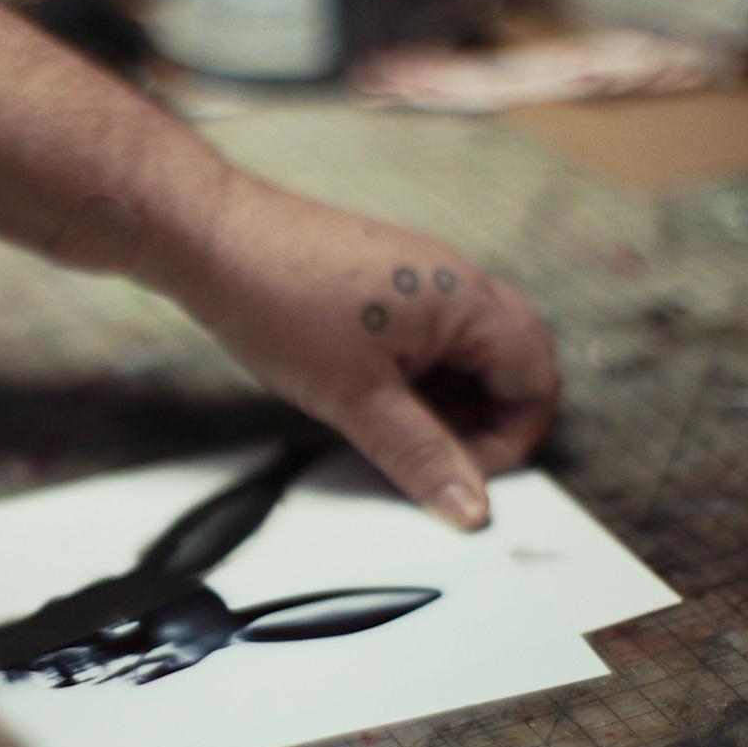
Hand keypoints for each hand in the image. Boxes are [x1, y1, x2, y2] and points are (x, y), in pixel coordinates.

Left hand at [168, 175, 558, 528]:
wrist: (212, 240)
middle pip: (510, 365)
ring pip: (465, 355)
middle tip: (436, 459)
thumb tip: (470, 506)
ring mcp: (420, 280)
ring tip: (392, 431)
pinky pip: (426, 340)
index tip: (462, 475)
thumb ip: (421, 455)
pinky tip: (370, 399)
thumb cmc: (280, 300)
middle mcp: (456, 281)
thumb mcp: (356, 399)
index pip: (536, 381)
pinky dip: (415, 379)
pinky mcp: (386, 285)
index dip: (511, 440)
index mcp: (468, 301)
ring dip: (446, 403)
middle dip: (485, 422)